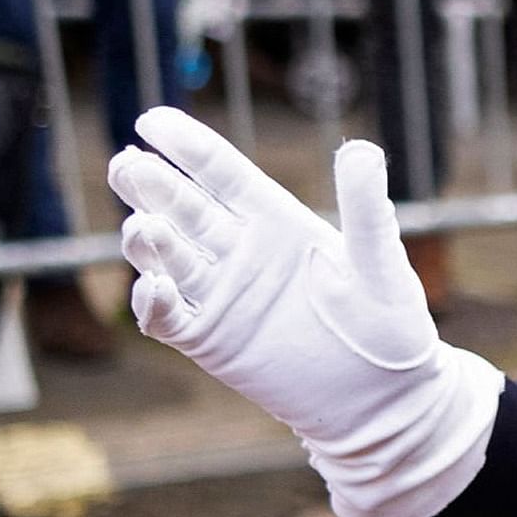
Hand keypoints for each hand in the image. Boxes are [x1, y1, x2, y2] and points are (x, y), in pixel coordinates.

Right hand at [107, 109, 501, 516]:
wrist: (383, 398)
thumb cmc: (390, 326)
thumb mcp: (379, 264)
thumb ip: (365, 209)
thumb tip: (361, 148)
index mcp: (277, 221)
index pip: (221, 173)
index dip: (185, 145)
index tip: (150, 119)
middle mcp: (240, 250)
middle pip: (181, 206)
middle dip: (150, 184)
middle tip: (127, 163)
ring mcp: (219, 294)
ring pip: (165, 255)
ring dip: (146, 238)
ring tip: (144, 226)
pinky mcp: (208, 339)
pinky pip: (165, 316)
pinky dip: (150, 301)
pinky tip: (152, 286)